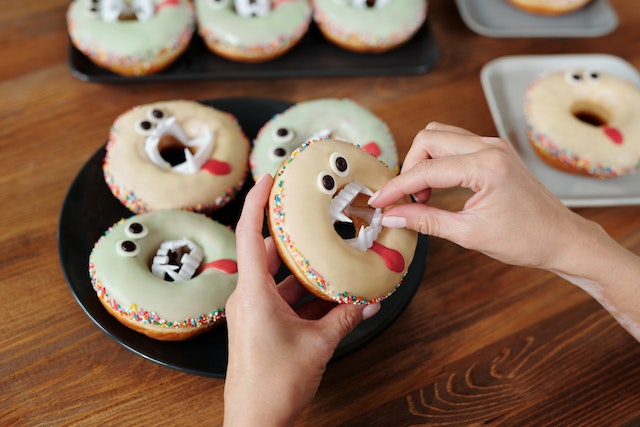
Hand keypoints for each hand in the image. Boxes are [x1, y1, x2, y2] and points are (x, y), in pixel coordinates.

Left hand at [224, 174, 380, 425]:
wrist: (256, 422)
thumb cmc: (274, 385)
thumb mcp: (318, 345)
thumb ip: (345, 318)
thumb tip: (370, 301)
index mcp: (253, 295)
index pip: (250, 235)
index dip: (256, 202)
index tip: (268, 178)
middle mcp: (247, 299)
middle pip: (268, 253)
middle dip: (291, 235)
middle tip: (312, 215)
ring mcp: (252, 313)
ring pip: (277, 278)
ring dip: (302, 269)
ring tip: (329, 254)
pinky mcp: (259, 326)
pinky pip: (281, 298)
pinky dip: (302, 294)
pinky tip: (329, 294)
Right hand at [369, 122, 590, 270]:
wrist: (562, 238)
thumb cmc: (526, 239)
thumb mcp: (469, 234)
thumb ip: (426, 221)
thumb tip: (391, 216)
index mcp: (486, 166)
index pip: (426, 170)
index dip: (397, 187)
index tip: (379, 202)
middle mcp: (490, 147)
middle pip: (428, 139)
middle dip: (409, 168)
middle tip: (406, 200)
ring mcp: (494, 145)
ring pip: (440, 136)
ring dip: (423, 161)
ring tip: (423, 195)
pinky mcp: (495, 151)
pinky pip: (455, 143)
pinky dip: (438, 161)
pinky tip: (438, 187)